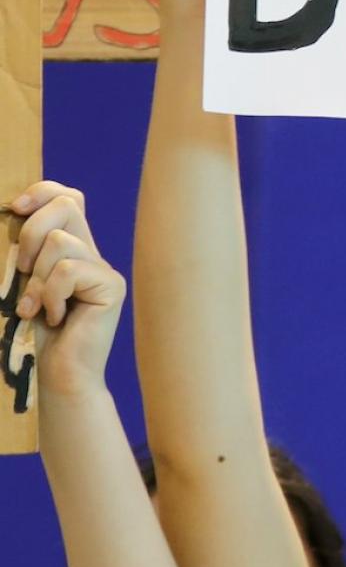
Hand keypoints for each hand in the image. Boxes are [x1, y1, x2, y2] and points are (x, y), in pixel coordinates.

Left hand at [10, 183, 125, 390]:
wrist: (60, 375)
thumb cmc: (33, 334)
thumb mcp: (22, 283)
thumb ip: (26, 253)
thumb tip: (13, 215)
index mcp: (72, 249)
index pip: (68, 198)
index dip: (42, 192)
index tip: (14, 209)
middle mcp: (92, 254)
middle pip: (67, 206)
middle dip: (31, 233)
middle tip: (22, 271)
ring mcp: (104, 270)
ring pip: (60, 243)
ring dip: (36, 278)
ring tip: (35, 307)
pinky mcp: (111, 287)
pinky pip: (69, 271)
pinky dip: (50, 295)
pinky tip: (53, 317)